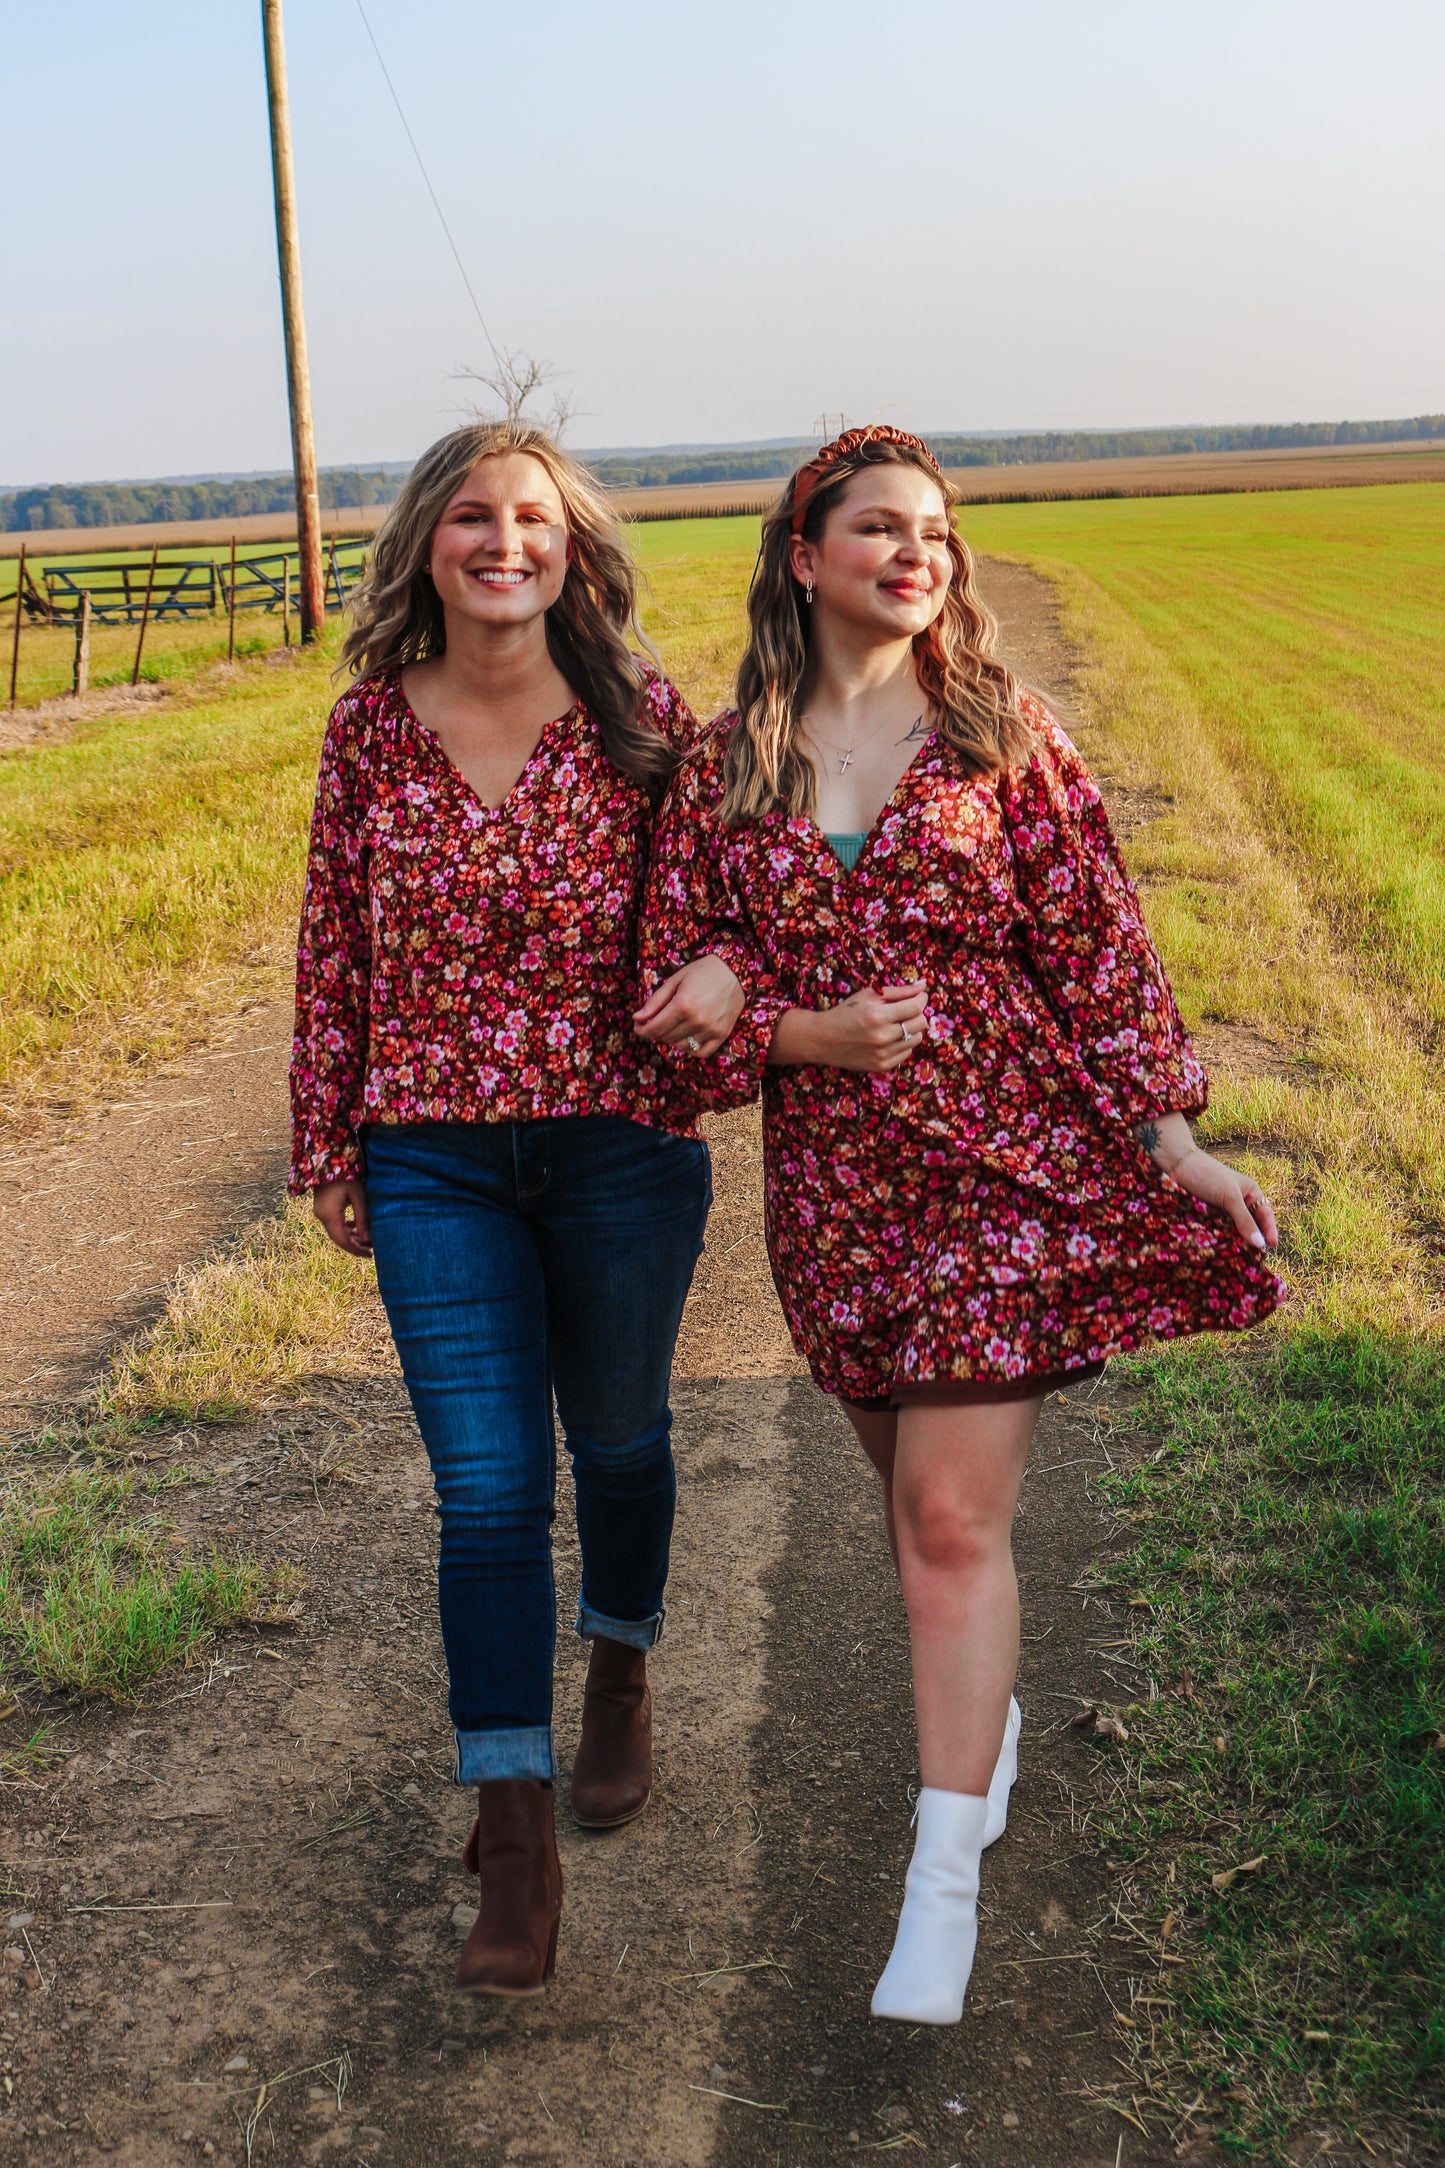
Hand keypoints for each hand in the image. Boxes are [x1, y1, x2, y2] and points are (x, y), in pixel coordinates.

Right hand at [313, 1178, 371, 1257]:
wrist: (327, 1161)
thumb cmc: (346, 1175)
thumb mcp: (358, 1196)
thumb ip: (362, 1218)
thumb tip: (368, 1239)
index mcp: (329, 1214)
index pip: (343, 1240)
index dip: (356, 1249)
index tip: (370, 1254)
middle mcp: (321, 1216)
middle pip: (339, 1239)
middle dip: (355, 1246)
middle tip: (371, 1251)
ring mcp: (320, 1213)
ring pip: (336, 1232)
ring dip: (350, 1238)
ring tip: (367, 1241)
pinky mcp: (322, 1209)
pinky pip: (333, 1224)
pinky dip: (345, 1229)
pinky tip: (356, 1228)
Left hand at [633, 953, 744, 1057]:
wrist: (734, 971)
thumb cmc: (702, 972)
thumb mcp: (675, 981)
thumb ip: (655, 1001)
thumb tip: (637, 1018)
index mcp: (682, 1005)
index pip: (655, 1027)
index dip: (642, 1030)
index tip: (638, 1027)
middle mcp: (697, 1020)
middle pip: (666, 1037)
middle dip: (656, 1031)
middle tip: (655, 1022)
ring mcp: (710, 1029)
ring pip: (680, 1046)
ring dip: (672, 1039)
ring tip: (673, 1026)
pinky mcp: (721, 1035)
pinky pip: (700, 1052)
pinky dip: (689, 1048)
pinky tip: (686, 1037)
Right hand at [769, 983, 929, 1072]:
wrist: (823, 1039)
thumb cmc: (846, 1012)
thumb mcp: (868, 995)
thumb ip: (898, 991)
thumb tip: (923, 986)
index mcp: (877, 1015)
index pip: (916, 1007)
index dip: (921, 999)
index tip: (919, 996)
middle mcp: (882, 1037)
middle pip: (920, 1023)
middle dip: (917, 1013)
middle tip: (906, 1009)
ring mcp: (882, 1054)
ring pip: (916, 1039)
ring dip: (911, 1028)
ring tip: (897, 1023)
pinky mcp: (882, 1066)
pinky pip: (906, 1052)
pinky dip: (903, 1043)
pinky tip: (891, 1036)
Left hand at [1163, 1147, 1278, 1252]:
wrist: (1176, 1165)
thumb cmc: (1208, 1175)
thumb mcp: (1230, 1197)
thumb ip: (1245, 1220)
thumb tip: (1260, 1244)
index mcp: (1250, 1192)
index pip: (1265, 1214)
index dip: (1269, 1230)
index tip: (1271, 1246)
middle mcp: (1239, 1202)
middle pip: (1250, 1225)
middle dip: (1253, 1239)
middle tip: (1256, 1258)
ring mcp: (1223, 1209)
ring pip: (1234, 1230)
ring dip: (1236, 1242)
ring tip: (1241, 1259)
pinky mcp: (1208, 1215)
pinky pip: (1219, 1231)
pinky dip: (1221, 1240)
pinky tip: (1223, 1251)